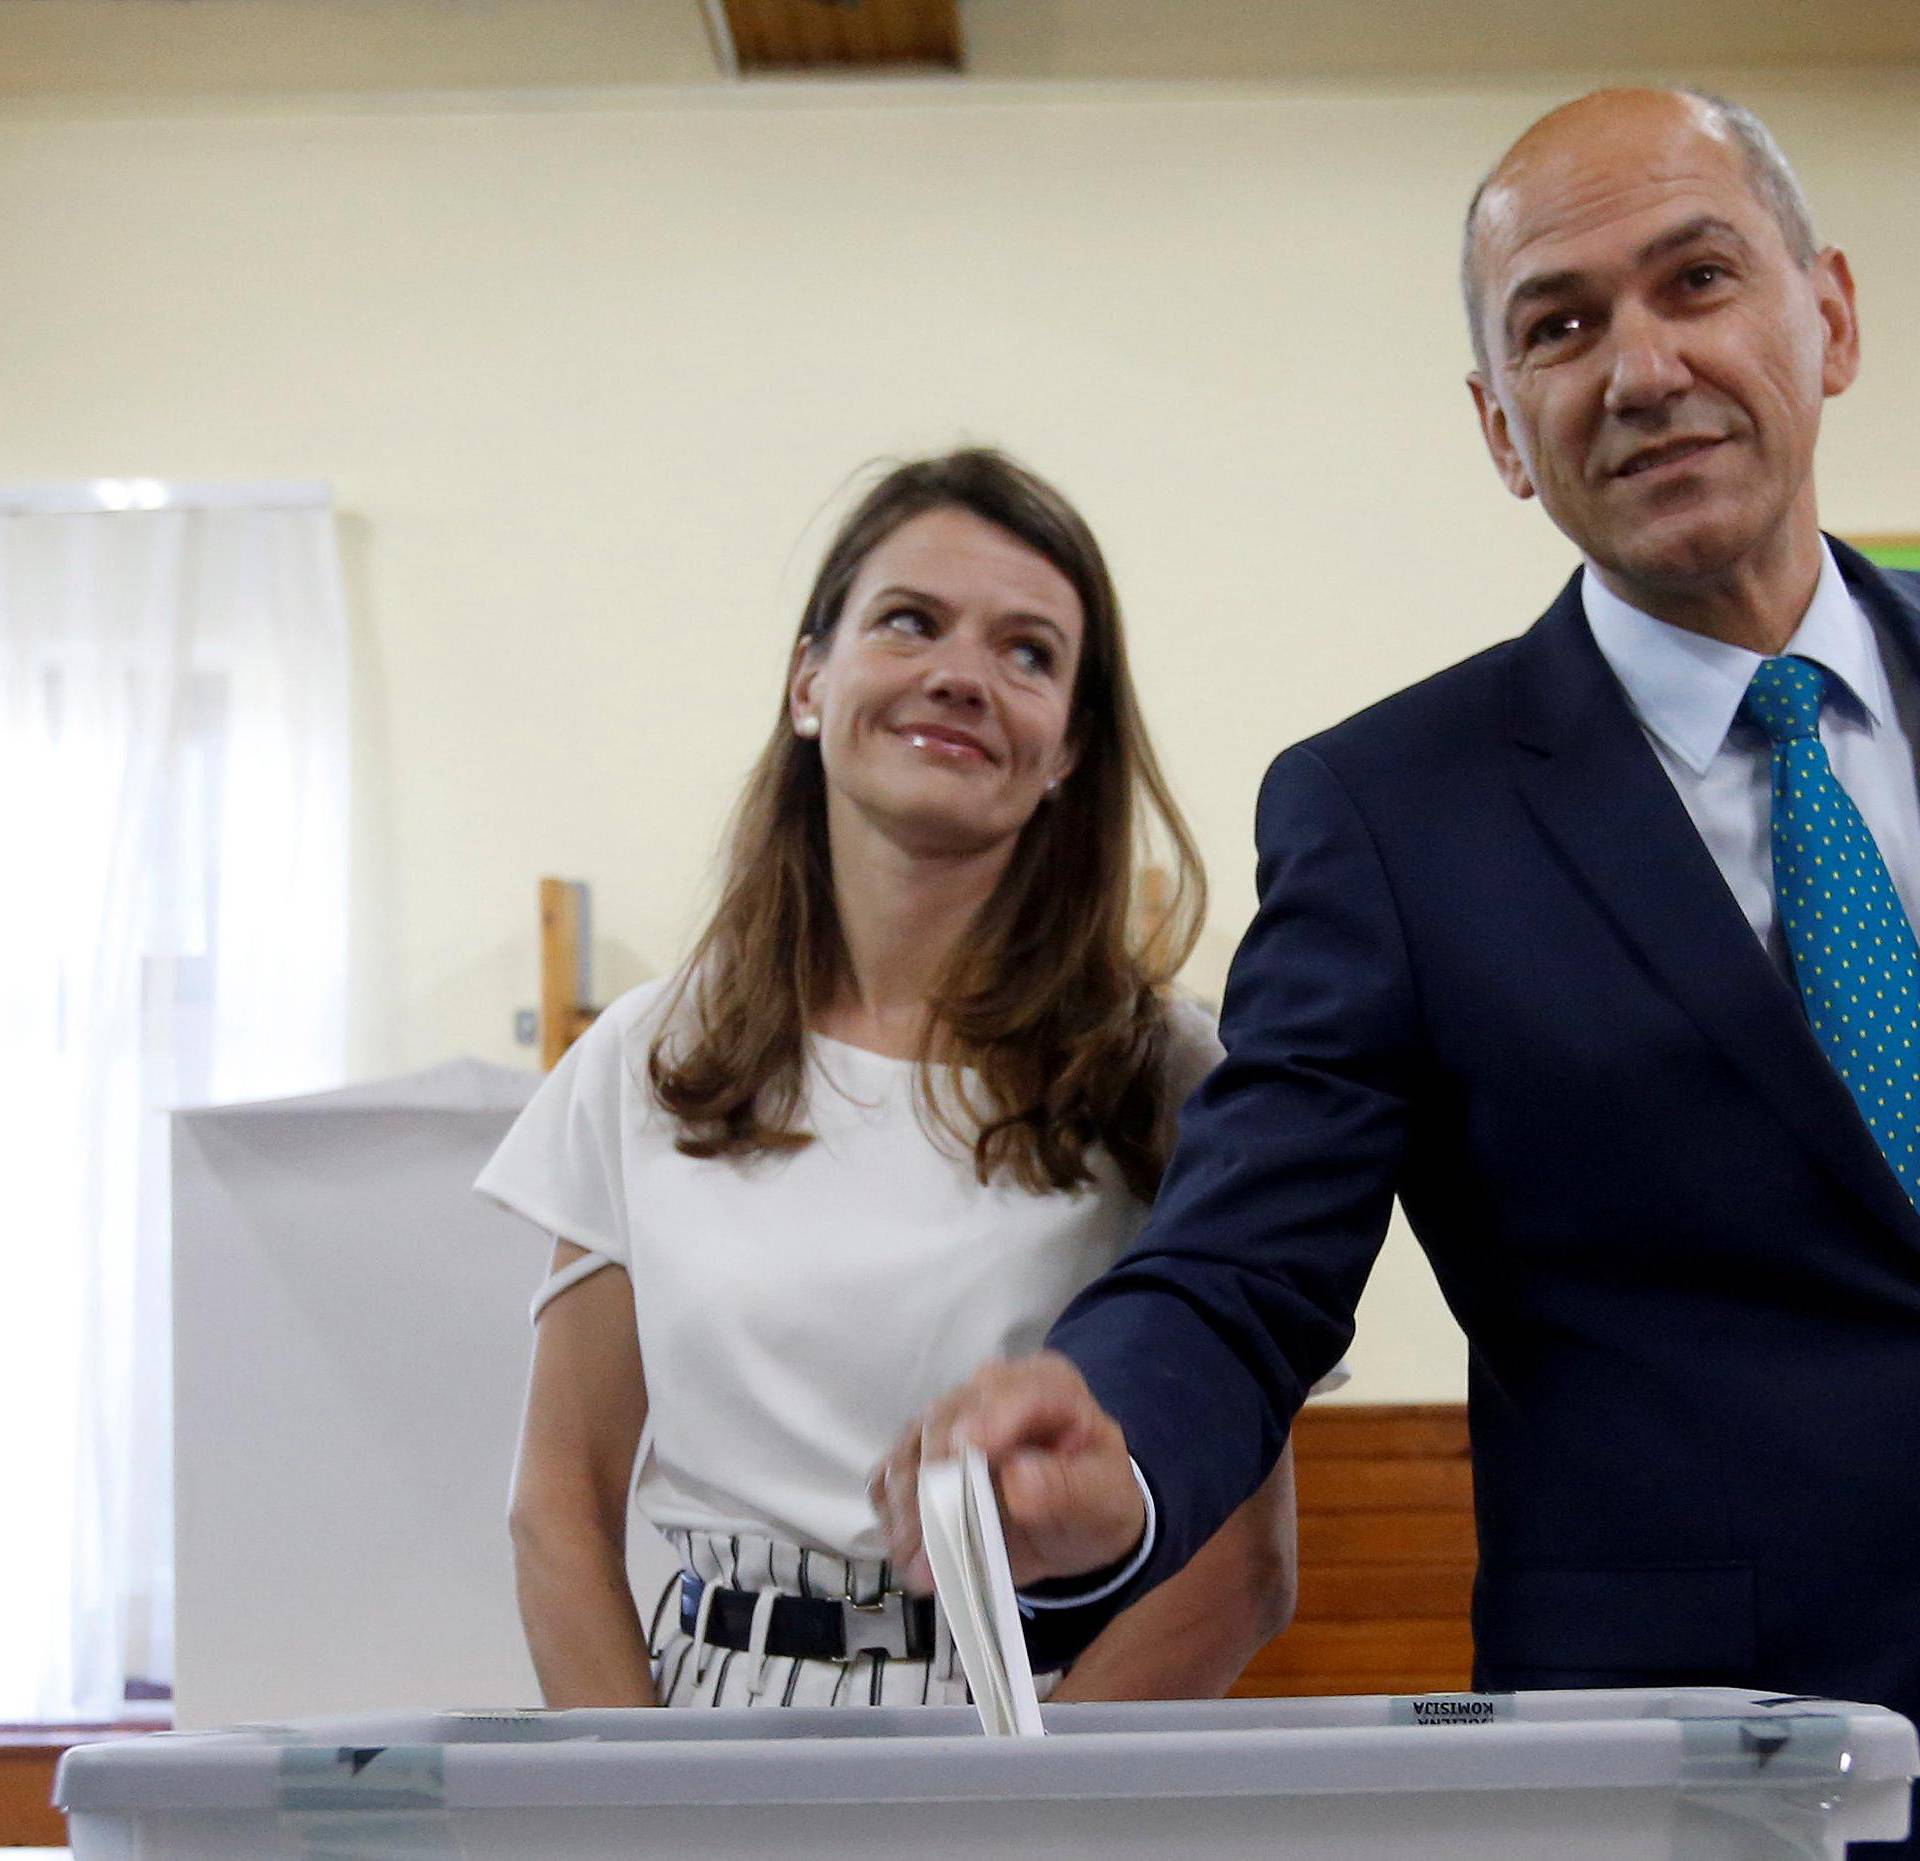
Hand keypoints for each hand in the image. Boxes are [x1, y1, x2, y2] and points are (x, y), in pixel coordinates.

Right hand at [871, 1352, 1144, 1592]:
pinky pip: (892, 1474)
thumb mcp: (1101, 1497)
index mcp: (1048, 1386)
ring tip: (915, 1559)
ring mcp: (951, 1421)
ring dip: (906, 1504)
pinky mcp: (923, 1455)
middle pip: (947, 1418)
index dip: (991, 1418)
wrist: (1074, 1527)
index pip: (1020, 1390)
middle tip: (931, 1537)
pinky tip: (906, 1550)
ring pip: (910, 1446)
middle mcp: (991, 1392)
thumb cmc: (1093, 1501)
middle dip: (935, 1478)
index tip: (966, 1453)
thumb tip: (1017, 1479)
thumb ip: (1066, 1487)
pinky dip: (891, 1511)